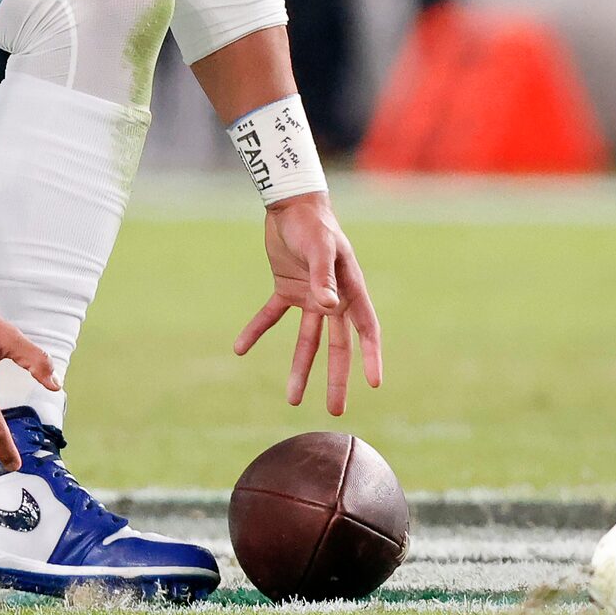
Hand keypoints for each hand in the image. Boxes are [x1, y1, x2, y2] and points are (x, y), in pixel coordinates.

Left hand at [233, 192, 382, 416]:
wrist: (290, 204)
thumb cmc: (313, 224)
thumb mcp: (320, 249)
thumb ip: (323, 278)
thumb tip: (329, 308)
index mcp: (351, 291)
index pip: (366, 330)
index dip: (371, 356)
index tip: (374, 384)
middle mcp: (334, 299)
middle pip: (336, 347)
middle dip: (336, 378)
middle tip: (335, 410)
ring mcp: (310, 297)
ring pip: (306, 341)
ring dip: (300, 367)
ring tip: (292, 399)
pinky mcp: (286, 289)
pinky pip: (271, 316)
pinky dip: (256, 331)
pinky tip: (241, 348)